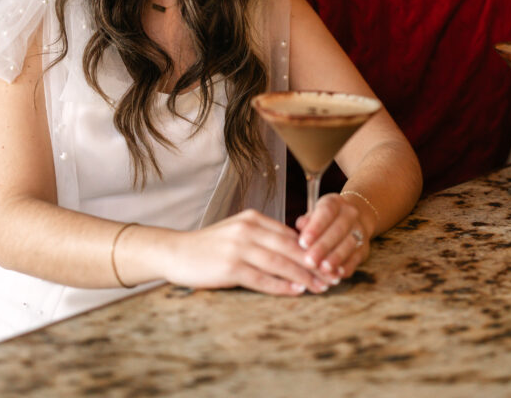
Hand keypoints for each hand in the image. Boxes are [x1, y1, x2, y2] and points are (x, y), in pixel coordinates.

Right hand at [164, 209, 331, 295]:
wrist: (176, 251)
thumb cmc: (210, 246)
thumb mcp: (238, 232)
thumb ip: (263, 237)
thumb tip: (294, 250)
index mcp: (252, 219)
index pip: (290, 234)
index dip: (313, 249)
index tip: (330, 260)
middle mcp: (248, 229)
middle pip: (290, 247)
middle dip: (315, 263)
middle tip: (334, 276)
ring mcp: (239, 247)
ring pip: (280, 262)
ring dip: (304, 276)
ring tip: (322, 286)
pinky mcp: (230, 267)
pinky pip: (262, 278)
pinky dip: (281, 285)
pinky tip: (296, 291)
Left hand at [294, 193, 369, 281]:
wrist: (352, 220)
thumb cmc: (325, 219)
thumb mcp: (314, 214)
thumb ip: (307, 221)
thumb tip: (300, 226)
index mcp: (335, 203)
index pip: (326, 212)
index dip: (315, 228)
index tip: (303, 242)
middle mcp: (350, 214)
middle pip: (338, 230)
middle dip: (323, 247)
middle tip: (309, 261)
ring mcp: (359, 231)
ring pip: (349, 244)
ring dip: (336, 258)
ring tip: (323, 269)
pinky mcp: (364, 248)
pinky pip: (356, 258)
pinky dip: (346, 267)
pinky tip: (336, 275)